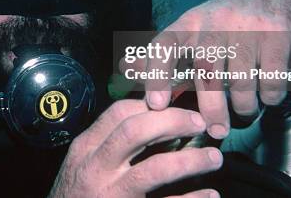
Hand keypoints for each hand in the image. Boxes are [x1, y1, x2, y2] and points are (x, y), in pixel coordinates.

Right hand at [48, 100, 221, 197]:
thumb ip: (107, 143)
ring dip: (190, 161)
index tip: (175, 103)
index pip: (118, 113)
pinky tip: (210, 195)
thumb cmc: (76, 195)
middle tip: (199, 122)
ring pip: (154, 170)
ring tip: (214, 158)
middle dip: (172, 122)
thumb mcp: (83, 164)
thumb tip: (151, 118)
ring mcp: (110, 194)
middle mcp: (95, 168)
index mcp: (86, 149)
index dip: (151, 103)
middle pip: (135, 132)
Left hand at [144, 0, 290, 138]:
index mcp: (189, 24)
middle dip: (210, 108)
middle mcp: (215, 25)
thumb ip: (166, 53)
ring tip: (244, 112)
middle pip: (206, 72)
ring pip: (241, 83)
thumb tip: (127, 69)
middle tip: (215, 131)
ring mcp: (247, 30)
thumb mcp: (193, 27)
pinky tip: (267, 96)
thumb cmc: (226, 18)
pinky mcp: (276, 38)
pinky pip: (272, 81)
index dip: (156, 74)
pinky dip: (270, 97)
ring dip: (244, 106)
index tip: (155, 104)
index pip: (165, 46)